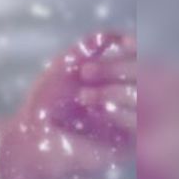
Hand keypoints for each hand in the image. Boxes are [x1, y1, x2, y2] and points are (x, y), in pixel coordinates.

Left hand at [0, 32, 135, 178]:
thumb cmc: (45, 101)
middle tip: (85, 73)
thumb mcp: (66, 65)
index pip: (136, 58)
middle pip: (144, 75)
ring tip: (83, 97)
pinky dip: (122, 113)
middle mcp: (123, 98)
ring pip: (144, 99)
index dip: (135, 48)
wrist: (35, 138)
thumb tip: (116, 33)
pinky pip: (140, 125)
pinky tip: (100, 110)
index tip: (126, 41)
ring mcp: (127, 121)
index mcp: (112, 77)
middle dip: (117, 68)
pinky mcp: (127, 146)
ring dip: (115, 90)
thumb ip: (89, 47)